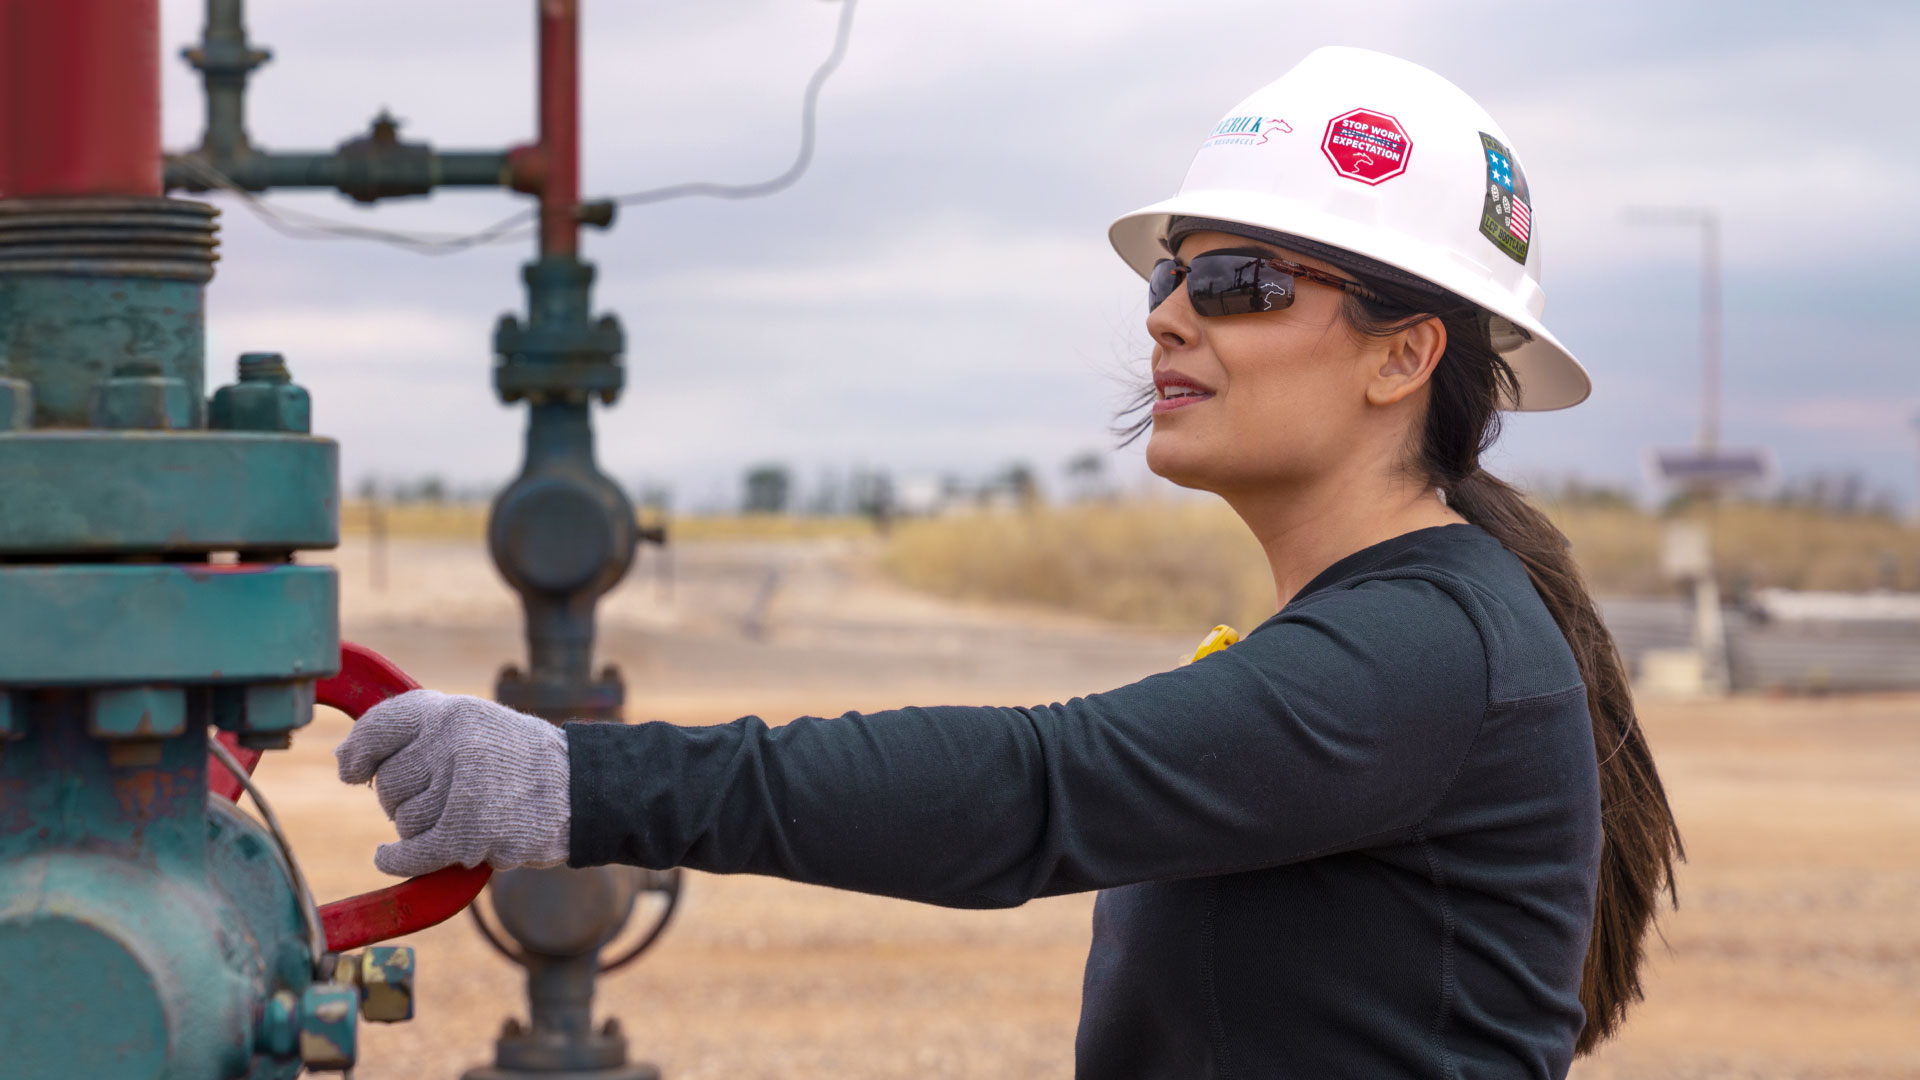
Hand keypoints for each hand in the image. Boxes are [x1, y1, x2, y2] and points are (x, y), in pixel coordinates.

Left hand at [335, 689, 570, 876]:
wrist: (583, 790)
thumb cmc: (524, 761)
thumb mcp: (479, 725)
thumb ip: (421, 733)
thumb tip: (345, 763)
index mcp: (454, 712)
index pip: (382, 726)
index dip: (359, 751)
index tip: (351, 769)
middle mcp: (455, 743)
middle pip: (388, 783)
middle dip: (403, 797)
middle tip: (440, 796)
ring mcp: (463, 786)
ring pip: (402, 821)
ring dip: (420, 829)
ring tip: (461, 816)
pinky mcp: (469, 830)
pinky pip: (411, 852)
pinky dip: (396, 860)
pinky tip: (388, 856)